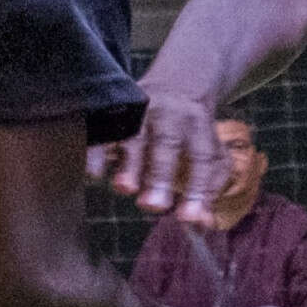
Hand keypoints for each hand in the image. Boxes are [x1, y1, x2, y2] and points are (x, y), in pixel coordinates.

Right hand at [97, 87, 230, 218]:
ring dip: (128, 162)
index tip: (189, 218)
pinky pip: (105, 127)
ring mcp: (142, 109)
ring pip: (134, 134)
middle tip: (153, 206)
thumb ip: (208, 191)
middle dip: (159, 175)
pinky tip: (93, 172)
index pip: (202, 158)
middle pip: (167, 143)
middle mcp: (172, 114)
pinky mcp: (117, 107)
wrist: (179, 81)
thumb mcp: (213, 155)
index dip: (197, 188)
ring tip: (124, 189)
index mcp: (200, 126)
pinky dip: (97, 149)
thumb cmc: (194, 132)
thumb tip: (201, 224)